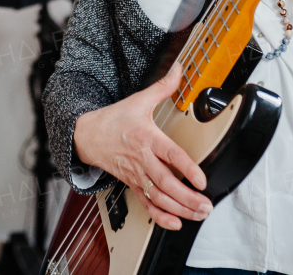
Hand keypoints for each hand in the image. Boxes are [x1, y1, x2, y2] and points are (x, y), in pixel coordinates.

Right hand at [73, 63, 211, 229]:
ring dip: (179, 209)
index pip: (170, 155)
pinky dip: (161, 216)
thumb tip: (178, 70)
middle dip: (187, 197)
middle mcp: (142, 159)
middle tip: (206, 204)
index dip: (186, 168)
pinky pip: (146, 204)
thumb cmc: (113, 120)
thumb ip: (162, 87)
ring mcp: (136, 174)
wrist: (86, 135)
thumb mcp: (138, 101)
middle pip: (166, 183)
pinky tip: (175, 222)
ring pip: (158, 197)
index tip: (201, 179)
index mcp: (146, 138)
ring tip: (198, 214)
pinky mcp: (132, 184)